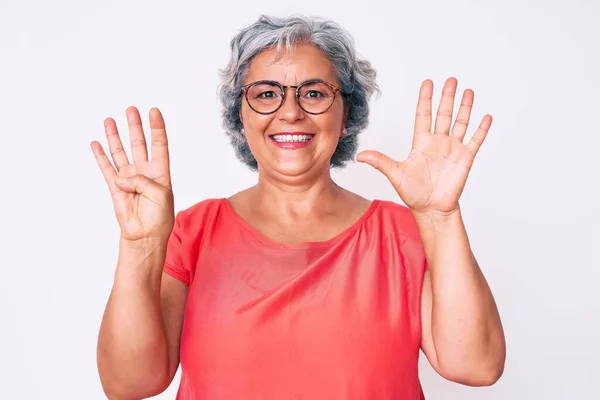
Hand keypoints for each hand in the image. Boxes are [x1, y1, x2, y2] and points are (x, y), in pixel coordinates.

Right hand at [91, 107, 174, 241]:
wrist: (144, 236)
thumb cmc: (158, 217)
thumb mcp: (159, 194)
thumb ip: (141, 181)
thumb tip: (122, 177)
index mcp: (160, 172)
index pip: (159, 145)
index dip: (157, 128)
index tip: (154, 111)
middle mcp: (144, 172)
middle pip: (139, 143)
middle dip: (135, 126)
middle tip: (131, 109)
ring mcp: (129, 178)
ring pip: (121, 152)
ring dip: (115, 137)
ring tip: (109, 120)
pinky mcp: (115, 187)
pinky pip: (107, 168)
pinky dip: (100, 156)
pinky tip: (96, 143)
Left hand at [357, 77, 491, 216]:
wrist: (431, 209)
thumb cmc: (413, 193)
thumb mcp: (395, 174)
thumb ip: (380, 161)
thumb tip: (360, 156)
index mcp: (421, 143)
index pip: (424, 115)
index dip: (425, 99)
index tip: (428, 83)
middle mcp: (438, 142)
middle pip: (443, 114)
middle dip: (447, 97)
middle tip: (451, 80)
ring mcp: (453, 149)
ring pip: (460, 123)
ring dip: (464, 108)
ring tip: (468, 91)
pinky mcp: (465, 159)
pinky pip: (475, 140)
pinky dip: (481, 129)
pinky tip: (486, 116)